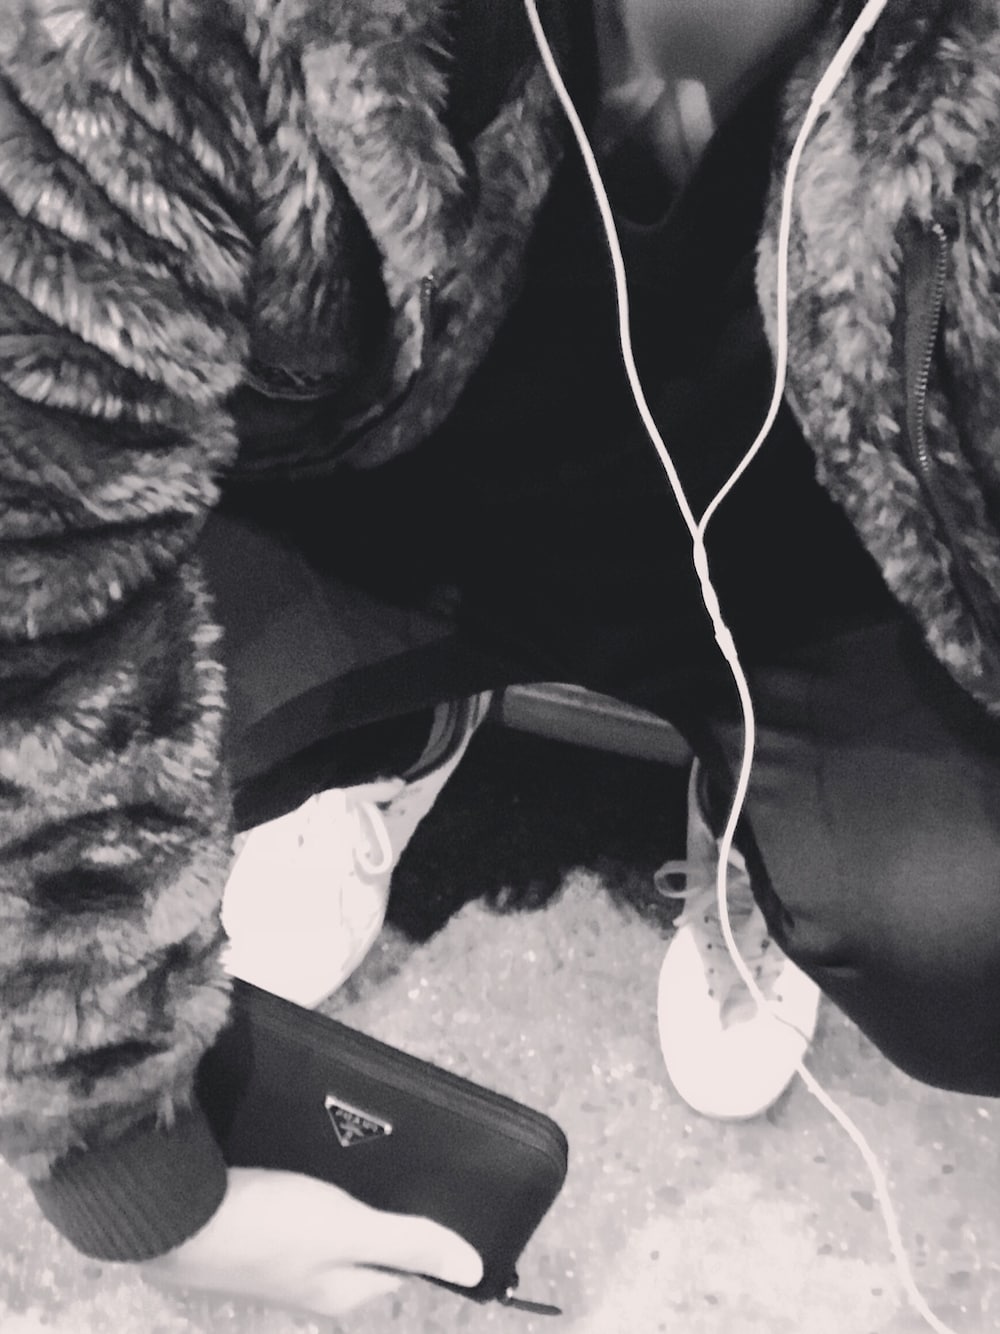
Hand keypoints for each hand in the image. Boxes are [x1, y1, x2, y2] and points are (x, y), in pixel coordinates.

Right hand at [138, 1166, 482, 1318]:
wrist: (167, 1215)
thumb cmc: (267, 1226)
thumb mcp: (348, 1230)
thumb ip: (409, 1242)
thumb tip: (474, 1267)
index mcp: (340, 1294)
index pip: (400, 1264)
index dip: (421, 1228)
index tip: (432, 1184)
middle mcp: (309, 1283)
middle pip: (362, 1241)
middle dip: (377, 1203)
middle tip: (391, 1154)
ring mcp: (273, 1256)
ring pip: (324, 1221)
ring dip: (338, 1189)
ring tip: (353, 1142)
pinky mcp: (244, 1225)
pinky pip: (288, 1205)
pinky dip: (302, 1182)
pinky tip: (303, 1151)